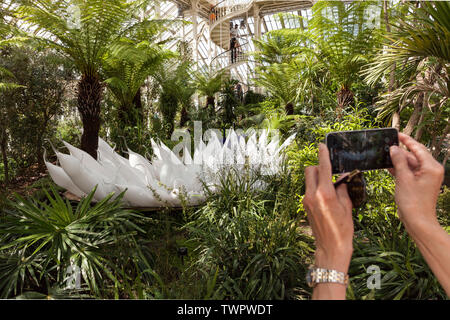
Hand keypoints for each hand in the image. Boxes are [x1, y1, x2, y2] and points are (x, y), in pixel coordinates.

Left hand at [303, 143, 353, 271]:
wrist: (330, 247)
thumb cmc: (343, 229)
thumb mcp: (347, 206)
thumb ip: (342, 189)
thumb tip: (340, 178)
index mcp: (324, 194)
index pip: (322, 168)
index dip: (322, 155)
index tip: (321, 145)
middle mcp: (312, 195)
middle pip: (309, 170)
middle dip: (318, 167)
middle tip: (329, 171)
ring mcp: (306, 201)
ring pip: (308, 180)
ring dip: (317, 178)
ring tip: (331, 187)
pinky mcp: (305, 206)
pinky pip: (309, 190)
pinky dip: (316, 188)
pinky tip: (327, 196)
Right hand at [389, 133, 443, 231]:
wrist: (418, 221)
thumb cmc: (413, 202)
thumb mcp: (403, 178)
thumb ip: (398, 161)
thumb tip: (394, 148)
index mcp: (432, 167)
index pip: (418, 148)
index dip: (406, 140)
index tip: (396, 134)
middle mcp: (432, 170)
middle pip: (415, 155)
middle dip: (401, 151)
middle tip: (387, 145)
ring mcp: (426, 177)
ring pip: (411, 164)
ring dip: (399, 161)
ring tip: (385, 156)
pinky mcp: (420, 184)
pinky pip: (410, 172)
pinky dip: (401, 169)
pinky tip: (389, 167)